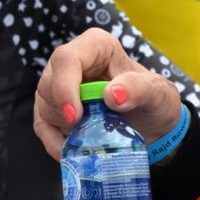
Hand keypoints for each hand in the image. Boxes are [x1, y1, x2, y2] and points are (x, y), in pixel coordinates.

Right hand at [35, 28, 183, 156]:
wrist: (153, 125)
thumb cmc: (153, 100)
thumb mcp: (156, 93)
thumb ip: (138, 88)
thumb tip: (112, 94)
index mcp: (96, 46)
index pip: (66, 59)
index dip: (65, 87)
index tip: (76, 116)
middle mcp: (73, 63)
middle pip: (49, 83)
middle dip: (66, 111)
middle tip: (91, 130)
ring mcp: (60, 86)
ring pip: (44, 105)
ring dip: (65, 127)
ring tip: (93, 137)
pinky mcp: (55, 110)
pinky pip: (42, 126)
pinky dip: (54, 143)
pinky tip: (70, 152)